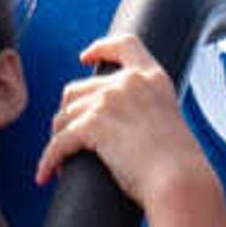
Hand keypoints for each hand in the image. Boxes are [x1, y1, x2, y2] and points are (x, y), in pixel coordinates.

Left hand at [36, 34, 215, 208]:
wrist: (180, 181)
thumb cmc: (178, 165)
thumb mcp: (167, 121)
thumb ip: (145, 111)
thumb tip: (117, 124)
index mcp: (152, 79)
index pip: (124, 45)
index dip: (101, 48)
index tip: (86, 57)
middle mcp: (128, 83)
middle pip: (78, 90)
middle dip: (69, 116)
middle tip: (70, 140)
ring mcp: (109, 101)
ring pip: (63, 117)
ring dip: (59, 140)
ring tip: (62, 161)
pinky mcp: (92, 125)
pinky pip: (58, 143)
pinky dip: (48, 161)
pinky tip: (46, 175)